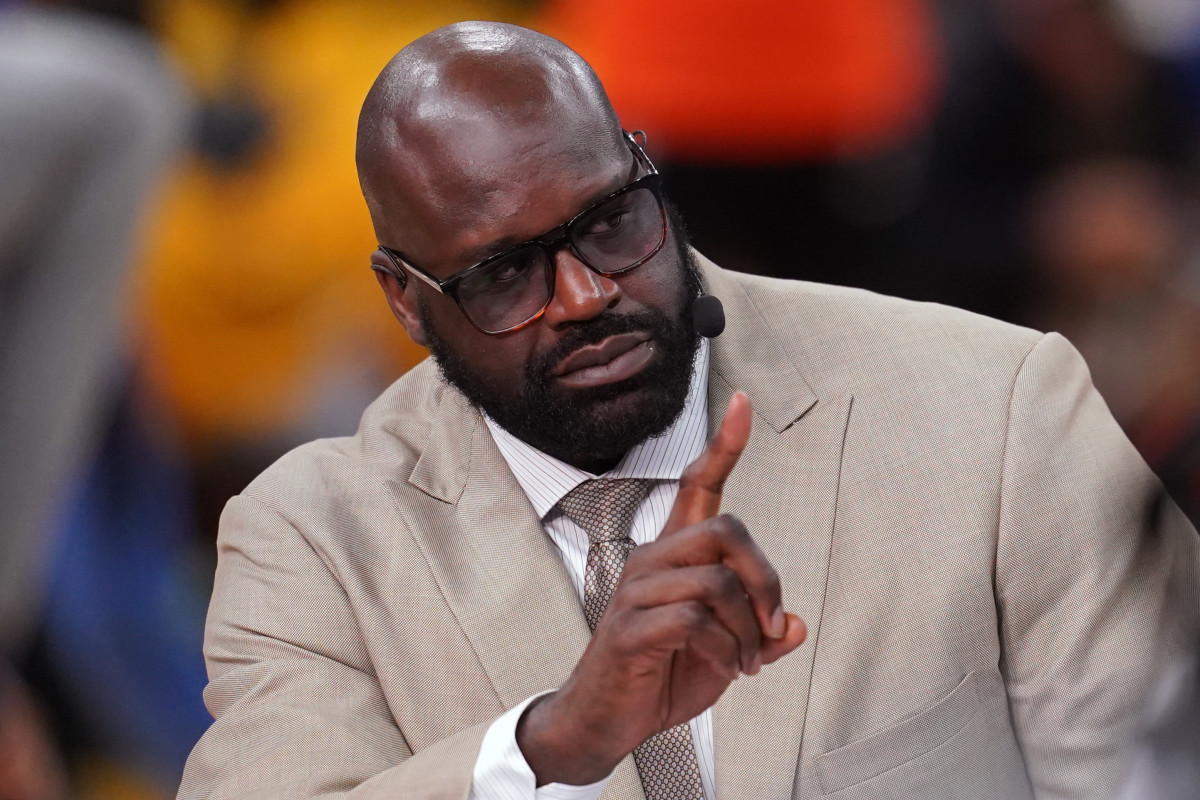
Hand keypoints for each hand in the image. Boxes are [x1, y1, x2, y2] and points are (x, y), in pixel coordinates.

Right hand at [518, 392, 806, 785]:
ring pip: (716, 582)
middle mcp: (653, 561)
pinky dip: (725, 650)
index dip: (722, 445)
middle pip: (725, 530)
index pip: (695, 486)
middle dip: (765, 579)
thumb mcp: (725, 655)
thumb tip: (794, 627)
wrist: (603, 723)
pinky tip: (725, 669)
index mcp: (674, 557)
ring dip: (747, 630)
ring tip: (746, 663)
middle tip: (771, 625)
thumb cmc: (660, 677)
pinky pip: (693, 621)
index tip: (740, 403)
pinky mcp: (629, 628)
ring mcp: (637, 592)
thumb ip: (758, 637)